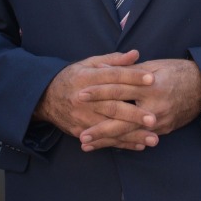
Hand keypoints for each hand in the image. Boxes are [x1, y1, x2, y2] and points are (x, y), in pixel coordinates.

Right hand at [35, 51, 155, 148]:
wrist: (45, 98)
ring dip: (132, 134)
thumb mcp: (89, 64)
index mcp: (87, 77)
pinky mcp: (81, 131)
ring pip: (110, 126)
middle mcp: (85, 98)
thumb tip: (136, 54)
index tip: (152, 79)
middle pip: (112, 106)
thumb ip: (113, 61)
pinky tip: (139, 146)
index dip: (132, 76)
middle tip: (154, 118)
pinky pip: (104, 139)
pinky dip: (122, 143)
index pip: (113, 76)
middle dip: (134, 113)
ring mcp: (82, 117)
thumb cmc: (73, 78)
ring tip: (153, 138)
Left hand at [77, 58, 200, 148]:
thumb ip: (128, 71)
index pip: (119, 89)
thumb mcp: (154, 66)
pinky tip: (110, 146)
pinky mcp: (164, 129)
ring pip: (129, 134)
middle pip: (121, 119)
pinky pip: (141, 138)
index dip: (98, 92)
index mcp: (150, 85)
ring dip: (107, 140)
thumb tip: (103, 69)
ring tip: (88, 145)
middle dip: (99, 128)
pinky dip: (124, 143)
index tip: (80, 95)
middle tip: (80, 135)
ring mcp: (160, 121)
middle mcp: (154, 106)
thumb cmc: (177, 71)